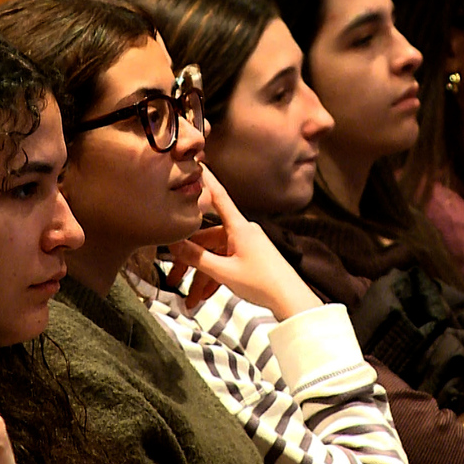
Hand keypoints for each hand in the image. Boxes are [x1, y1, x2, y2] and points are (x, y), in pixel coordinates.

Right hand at [165, 165, 320, 319]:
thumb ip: (198, 257)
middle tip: (172, 277)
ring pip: (215, 255)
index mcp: (238, 227)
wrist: (291, 300)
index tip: (197, 163)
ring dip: (201, 276)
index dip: (206, 180)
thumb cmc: (263, 282)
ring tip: (189, 299)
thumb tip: (174, 245)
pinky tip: (203, 296)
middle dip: (189, 260)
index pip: (218, 196)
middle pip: (208, 238)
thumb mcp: (224, 272)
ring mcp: (247, 245)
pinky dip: (214, 278)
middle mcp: (242, 232)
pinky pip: (226, 263)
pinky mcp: (250, 259)